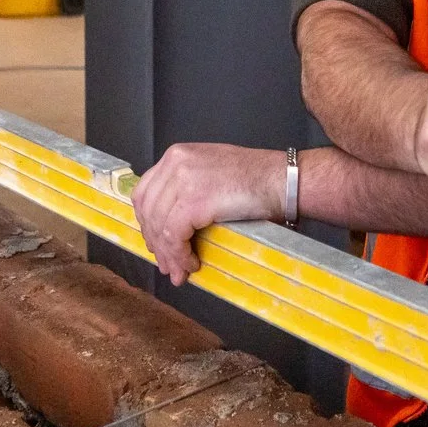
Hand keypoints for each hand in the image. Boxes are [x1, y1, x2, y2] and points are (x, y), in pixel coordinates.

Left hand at [132, 143, 285, 285]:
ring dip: (168, 254)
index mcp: (177, 155)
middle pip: (147, 210)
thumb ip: (187, 188)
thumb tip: (171, 225)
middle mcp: (175, 163)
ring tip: (180, 271)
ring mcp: (184, 180)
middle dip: (155, 242)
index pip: (145, 192)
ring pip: (159, 226)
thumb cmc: (257, 180)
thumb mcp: (211, 172)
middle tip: (167, 265)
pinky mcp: (194, 201)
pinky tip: (191, 264)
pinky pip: (174, 236)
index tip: (156, 243)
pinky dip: (179, 254)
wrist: (281, 180)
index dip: (148, 223)